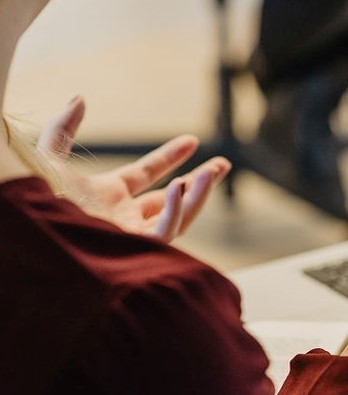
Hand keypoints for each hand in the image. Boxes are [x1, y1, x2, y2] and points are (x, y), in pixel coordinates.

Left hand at [38, 96, 230, 240]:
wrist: (32, 232)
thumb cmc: (34, 200)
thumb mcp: (47, 157)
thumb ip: (63, 128)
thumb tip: (79, 98)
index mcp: (107, 196)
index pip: (147, 175)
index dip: (170, 157)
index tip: (191, 140)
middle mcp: (123, 218)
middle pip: (172, 200)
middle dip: (200, 183)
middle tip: (223, 165)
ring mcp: (131, 236)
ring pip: (177, 217)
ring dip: (197, 194)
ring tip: (213, 171)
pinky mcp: (135, 251)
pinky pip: (165, 232)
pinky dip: (175, 209)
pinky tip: (179, 186)